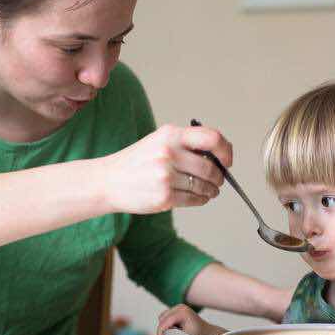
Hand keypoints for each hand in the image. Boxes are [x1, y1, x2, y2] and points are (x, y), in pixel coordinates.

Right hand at [99, 123, 230, 213]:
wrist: (108, 181)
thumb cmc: (138, 161)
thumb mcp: (159, 142)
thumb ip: (187, 144)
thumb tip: (219, 156)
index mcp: (170, 135)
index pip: (212, 138)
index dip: (226, 150)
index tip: (227, 160)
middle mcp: (169, 153)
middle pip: (211, 167)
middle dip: (219, 176)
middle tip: (218, 180)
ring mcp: (166, 176)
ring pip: (205, 186)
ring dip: (211, 190)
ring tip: (209, 190)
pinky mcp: (164, 197)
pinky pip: (194, 200)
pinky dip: (201, 200)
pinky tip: (199, 197)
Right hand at [156, 304, 226, 334]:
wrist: (206, 334)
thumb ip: (171, 333)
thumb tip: (163, 331)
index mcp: (182, 312)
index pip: (165, 321)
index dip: (160, 332)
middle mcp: (180, 307)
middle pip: (162, 318)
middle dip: (163, 329)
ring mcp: (179, 307)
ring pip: (163, 317)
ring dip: (166, 327)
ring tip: (176, 333)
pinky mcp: (177, 310)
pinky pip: (166, 317)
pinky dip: (168, 324)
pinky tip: (176, 329)